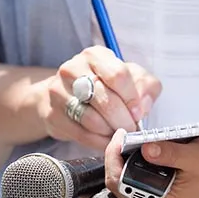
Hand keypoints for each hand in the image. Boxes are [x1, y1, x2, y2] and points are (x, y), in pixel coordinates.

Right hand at [34, 46, 161, 150]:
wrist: (65, 96)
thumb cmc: (103, 86)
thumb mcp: (130, 78)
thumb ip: (146, 86)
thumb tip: (144, 104)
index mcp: (95, 56)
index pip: (118, 75)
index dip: (132, 98)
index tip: (138, 113)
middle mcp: (73, 69)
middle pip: (105, 100)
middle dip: (124, 120)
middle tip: (131, 129)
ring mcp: (58, 92)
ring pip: (92, 120)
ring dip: (111, 132)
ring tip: (118, 133)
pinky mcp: (53, 115)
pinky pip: (81, 135)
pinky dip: (99, 142)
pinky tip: (106, 140)